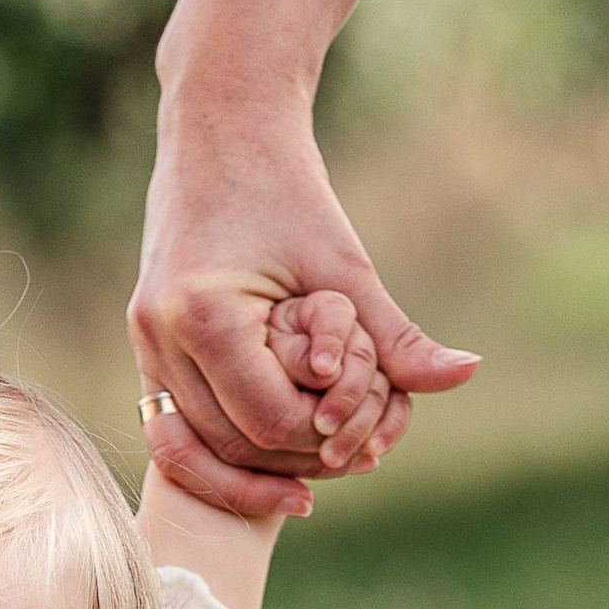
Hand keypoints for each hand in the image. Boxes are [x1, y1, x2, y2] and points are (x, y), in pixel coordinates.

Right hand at [132, 100, 476, 518]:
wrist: (219, 127)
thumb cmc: (287, 186)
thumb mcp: (343, 264)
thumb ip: (394, 335)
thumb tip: (465, 374)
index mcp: (206, 315)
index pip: (270, 421)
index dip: (324, 435)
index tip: (365, 428)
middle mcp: (161, 336)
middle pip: (230, 446)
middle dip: (292, 464)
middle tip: (352, 463)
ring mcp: (143, 344)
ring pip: (191, 449)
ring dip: (251, 470)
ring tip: (311, 481)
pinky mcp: (144, 345)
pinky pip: (170, 427)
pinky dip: (215, 453)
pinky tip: (265, 466)